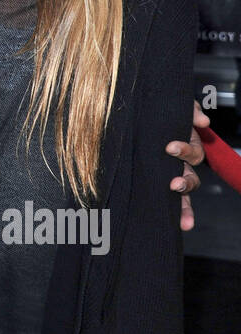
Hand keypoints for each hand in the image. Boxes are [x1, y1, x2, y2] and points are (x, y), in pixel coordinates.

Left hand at [167, 101, 207, 231]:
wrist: (130, 118)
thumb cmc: (155, 115)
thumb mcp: (172, 108)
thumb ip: (189, 110)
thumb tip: (203, 121)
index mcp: (183, 146)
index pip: (192, 153)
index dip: (185, 151)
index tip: (170, 148)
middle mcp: (178, 165)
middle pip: (190, 177)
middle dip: (185, 181)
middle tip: (174, 182)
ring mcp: (168, 177)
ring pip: (183, 192)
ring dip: (184, 201)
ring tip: (173, 204)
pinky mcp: (155, 186)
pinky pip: (171, 204)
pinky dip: (182, 214)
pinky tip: (183, 225)